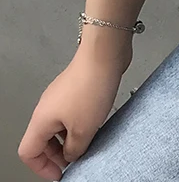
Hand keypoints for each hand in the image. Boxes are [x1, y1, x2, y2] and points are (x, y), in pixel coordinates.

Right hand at [18, 39, 129, 179]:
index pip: (28, 153)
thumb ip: (75, 149)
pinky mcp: (75, 88)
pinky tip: (95, 122)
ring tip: (88, 141)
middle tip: (75, 160)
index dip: (42, 168)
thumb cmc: (91, 86)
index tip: (60, 174)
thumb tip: (72, 155)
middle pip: (42, 140)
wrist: (105, 54)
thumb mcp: (84, 129)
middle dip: (57, 154)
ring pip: (58, 126)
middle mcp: (46, 107)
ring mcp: (60, 96)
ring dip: (70, 137)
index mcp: (40, 120)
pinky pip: (71, 112)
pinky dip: (79, 122)